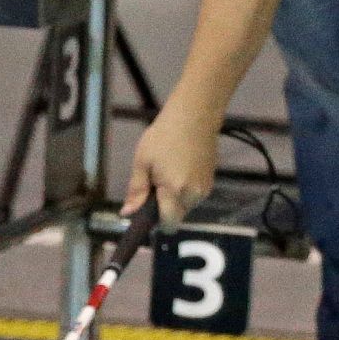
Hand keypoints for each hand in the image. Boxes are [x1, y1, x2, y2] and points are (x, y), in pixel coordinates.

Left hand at [124, 102, 217, 228]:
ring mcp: (205, 188)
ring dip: (175, 197)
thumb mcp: (142, 161)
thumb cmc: (164, 136)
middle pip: (177, 216)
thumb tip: (127, 213)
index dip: (156, 222)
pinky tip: (181, 167)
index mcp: (175, 191)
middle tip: (155, 181)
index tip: (146, 209)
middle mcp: (194, 195)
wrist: (195, 115)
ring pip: (186, 205)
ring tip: (168, 170)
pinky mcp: (211, 180)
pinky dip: (185, 188)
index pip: (168, 224)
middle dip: (165, 206)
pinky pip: (194, 194)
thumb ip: (136, 191)